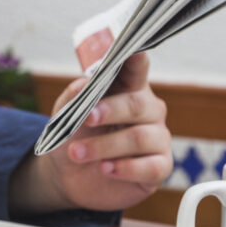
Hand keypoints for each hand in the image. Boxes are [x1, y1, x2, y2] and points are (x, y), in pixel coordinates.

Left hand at [9, 53, 172, 213]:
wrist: (67, 175)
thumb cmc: (74, 135)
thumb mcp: (66, 113)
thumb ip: (75, 96)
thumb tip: (85, 83)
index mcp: (129, 89)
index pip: (136, 70)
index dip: (136, 60)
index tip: (133, 52)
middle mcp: (149, 111)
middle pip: (137, 105)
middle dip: (110, 110)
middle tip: (87, 118)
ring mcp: (157, 139)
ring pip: (139, 138)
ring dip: (104, 146)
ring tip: (76, 153)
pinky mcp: (159, 168)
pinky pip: (151, 167)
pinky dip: (125, 168)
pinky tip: (105, 168)